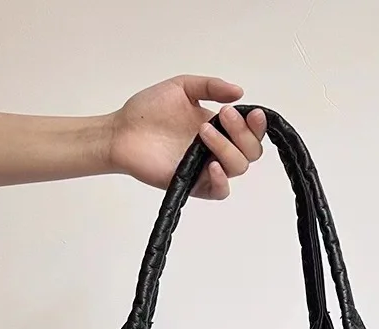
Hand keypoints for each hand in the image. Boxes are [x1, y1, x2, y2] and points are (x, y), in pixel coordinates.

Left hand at [108, 76, 265, 199]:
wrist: (122, 131)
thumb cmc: (148, 111)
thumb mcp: (182, 87)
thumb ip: (211, 87)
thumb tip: (239, 92)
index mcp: (219, 127)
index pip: (250, 132)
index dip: (256, 125)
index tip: (250, 112)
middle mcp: (217, 149)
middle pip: (250, 152)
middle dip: (243, 133)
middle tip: (223, 115)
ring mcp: (206, 168)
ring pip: (238, 168)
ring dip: (227, 148)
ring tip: (203, 131)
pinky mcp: (193, 185)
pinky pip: (219, 191)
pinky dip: (221, 180)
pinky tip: (212, 166)